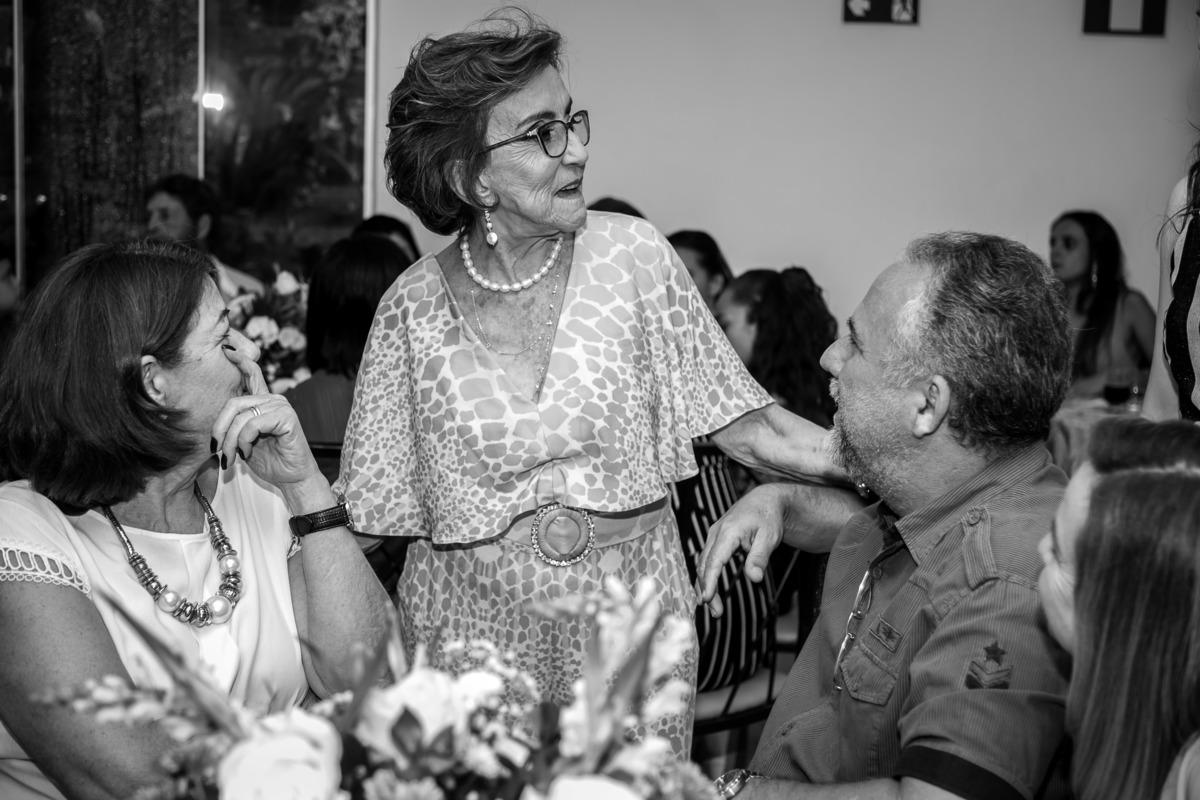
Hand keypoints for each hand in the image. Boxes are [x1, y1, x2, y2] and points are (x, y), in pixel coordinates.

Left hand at [212, 342, 319, 488]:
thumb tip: (213, 422)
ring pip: (241, 416)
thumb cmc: (269, 461)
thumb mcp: (244, 441)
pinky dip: (244, 441)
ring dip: (231, 441)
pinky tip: (248, 452)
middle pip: (234, 403)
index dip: (240, 360)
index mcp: (263, 403)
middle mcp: (273, 400)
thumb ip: (234, 425)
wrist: (292, 478)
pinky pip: (253, 424)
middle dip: (220, 429)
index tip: (226, 349)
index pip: (252, 374)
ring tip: (232, 457)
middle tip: (217, 450)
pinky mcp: (287, 418)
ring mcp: (281, 407)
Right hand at [695, 484, 787, 617]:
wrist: (765, 500)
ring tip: (713, 608)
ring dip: (705, 585)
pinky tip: (710, 591)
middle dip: (706, 589)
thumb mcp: (770, 537)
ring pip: (704, 564)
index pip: (714, 560)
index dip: (709, 581)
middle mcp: (715, 533)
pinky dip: (707, 576)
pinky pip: (707, 560)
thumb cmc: (768, 517)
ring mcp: (713, 536)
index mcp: (728, 532)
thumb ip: (760, 557)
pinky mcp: (716, 540)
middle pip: (705, 565)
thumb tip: (754, 578)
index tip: (706, 598)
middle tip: (715, 613)